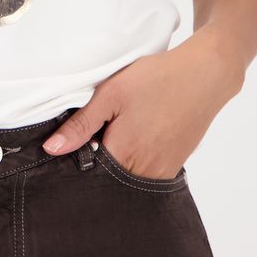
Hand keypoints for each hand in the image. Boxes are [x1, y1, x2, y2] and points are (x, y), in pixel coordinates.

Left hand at [41, 27, 244, 179]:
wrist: (205, 75)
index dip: (76, 162)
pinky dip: (136, 164)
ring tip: (117, 136)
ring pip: (128, 179)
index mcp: (124, 154)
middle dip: (97, 168)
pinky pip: (147, 174)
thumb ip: (81, 125)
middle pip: (109, 181)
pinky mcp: (175, 165)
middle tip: (95, 138)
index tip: (73, 147)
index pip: (88, 174)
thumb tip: (51, 150)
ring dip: (118, 166)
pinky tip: (136, 138)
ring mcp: (163, 171)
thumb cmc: (157, 80)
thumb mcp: (111, 95)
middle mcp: (145, 171)